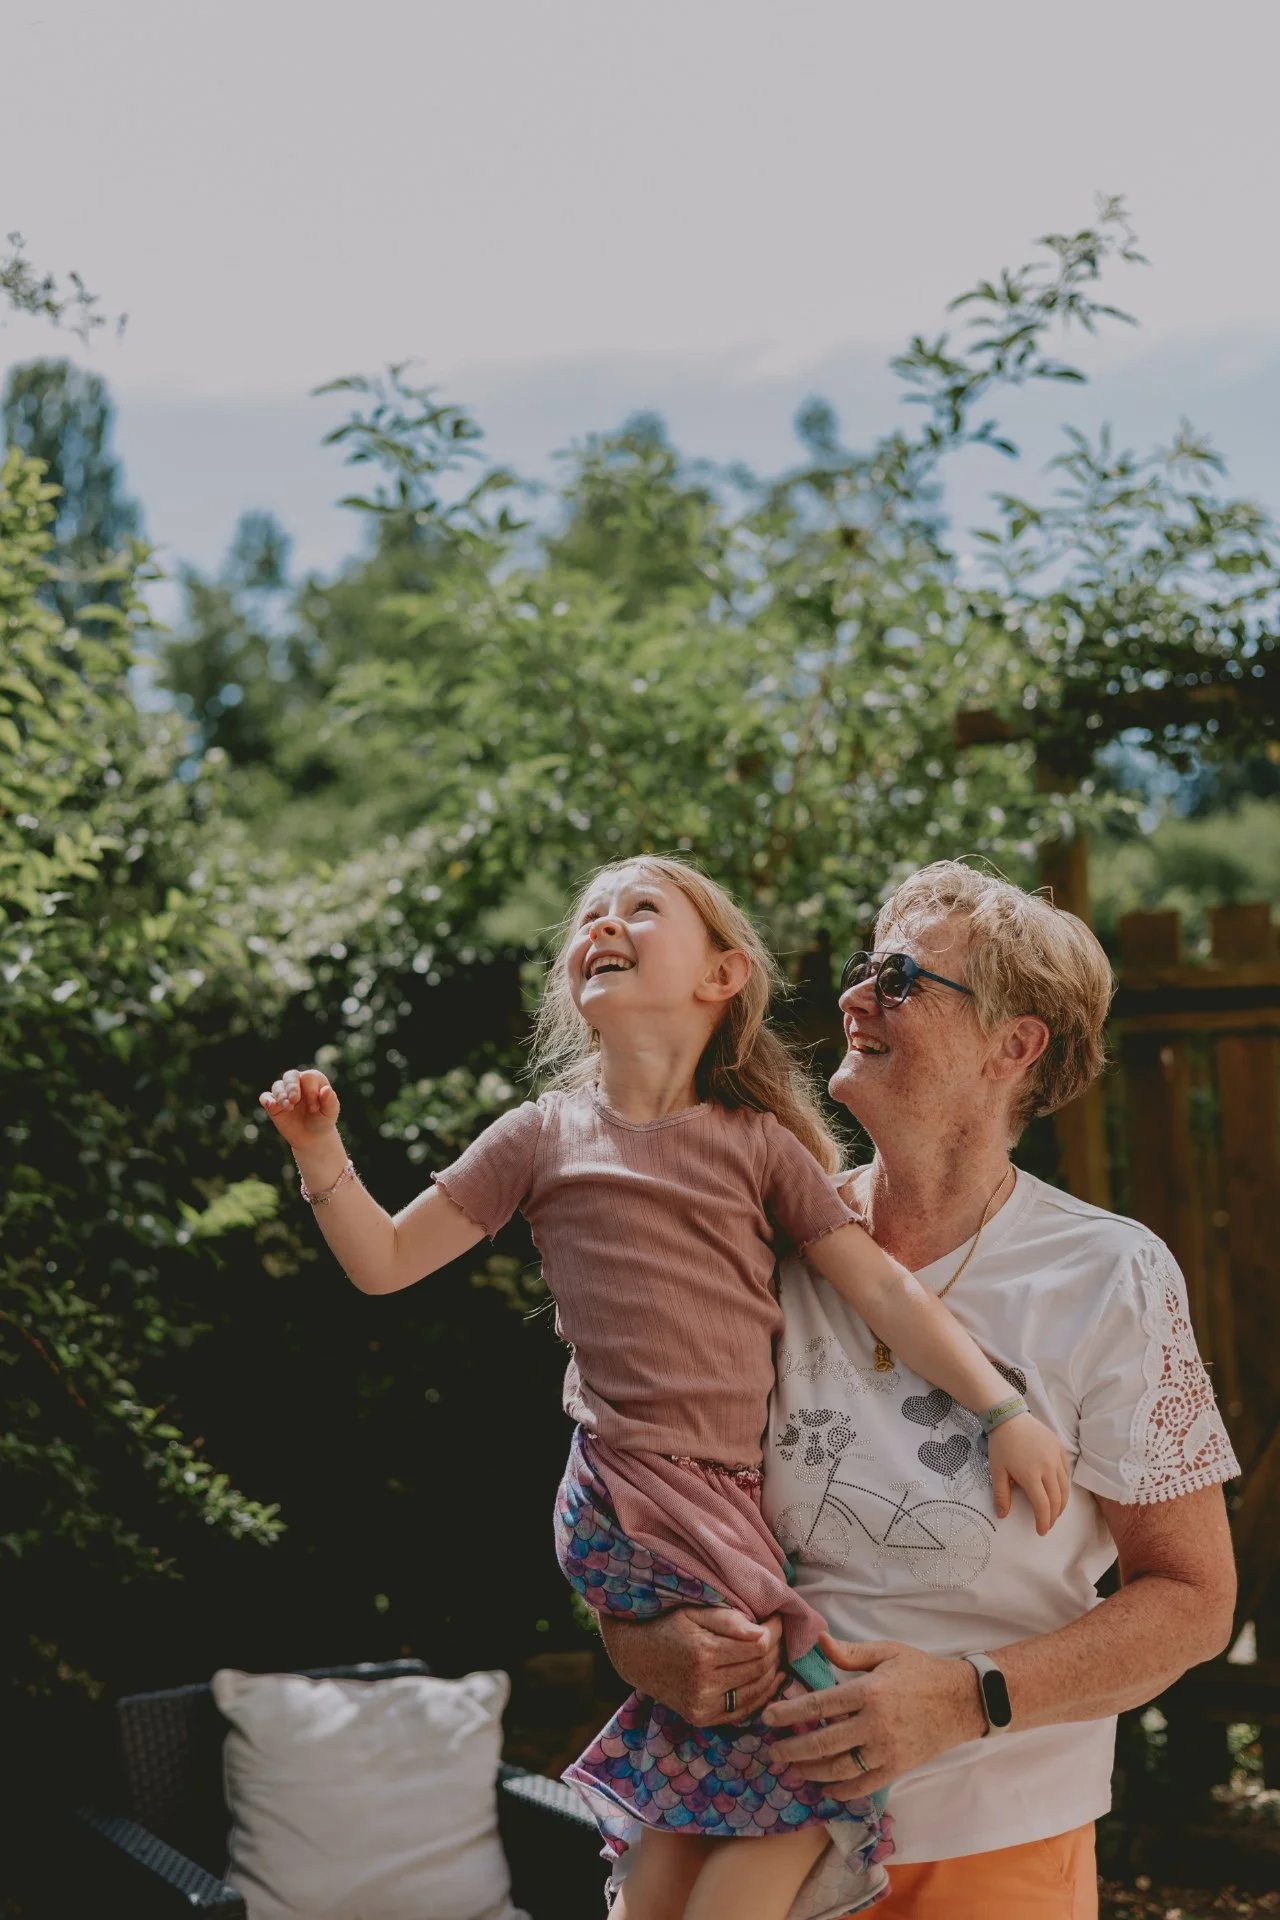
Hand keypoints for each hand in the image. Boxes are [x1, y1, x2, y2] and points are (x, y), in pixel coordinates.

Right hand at [259, 1067, 340, 1149]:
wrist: (312, 1137)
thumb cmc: (323, 1121)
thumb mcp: (330, 1113)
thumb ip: (330, 1101)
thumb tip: (326, 1089)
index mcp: (313, 1080)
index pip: (308, 1077)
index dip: (311, 1091)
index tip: (314, 1108)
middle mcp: (297, 1082)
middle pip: (290, 1076)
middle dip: (291, 1086)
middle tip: (295, 1099)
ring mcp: (284, 1093)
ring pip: (277, 1086)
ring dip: (281, 1095)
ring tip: (288, 1107)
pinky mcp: (273, 1104)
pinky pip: (265, 1097)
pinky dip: (266, 1100)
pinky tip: (271, 1106)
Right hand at [598, 1607, 783, 1725]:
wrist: (636, 1656)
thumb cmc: (667, 1626)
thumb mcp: (692, 1612)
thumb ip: (727, 1619)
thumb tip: (761, 1629)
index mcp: (702, 1653)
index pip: (758, 1644)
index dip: (775, 1630)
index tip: (778, 1618)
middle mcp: (703, 1684)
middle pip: (760, 1668)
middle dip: (777, 1649)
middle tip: (781, 1635)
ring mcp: (703, 1706)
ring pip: (757, 1691)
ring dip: (774, 1672)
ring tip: (779, 1655)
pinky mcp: (703, 1719)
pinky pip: (744, 1711)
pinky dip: (763, 1696)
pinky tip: (771, 1680)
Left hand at [761, 1635, 985, 1799]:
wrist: (963, 1700)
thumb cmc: (922, 1671)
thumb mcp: (887, 1652)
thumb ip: (850, 1652)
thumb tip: (818, 1641)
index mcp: (868, 1691)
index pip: (819, 1705)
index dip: (789, 1714)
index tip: (768, 1719)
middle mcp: (874, 1724)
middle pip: (823, 1743)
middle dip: (792, 1749)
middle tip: (771, 1752)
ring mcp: (886, 1751)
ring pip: (839, 1768)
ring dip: (811, 1771)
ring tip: (792, 1768)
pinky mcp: (897, 1768)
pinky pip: (863, 1785)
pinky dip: (841, 1790)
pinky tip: (825, 1788)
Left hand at [988, 1410, 1070, 1533]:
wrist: (1009, 1417)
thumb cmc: (1001, 1444)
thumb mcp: (996, 1470)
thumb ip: (1001, 1494)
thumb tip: (1003, 1516)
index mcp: (1031, 1474)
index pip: (1043, 1505)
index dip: (1044, 1521)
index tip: (1041, 1530)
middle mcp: (1048, 1467)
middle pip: (1057, 1499)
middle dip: (1053, 1515)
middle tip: (1048, 1523)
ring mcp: (1056, 1457)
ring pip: (1065, 1487)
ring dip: (1062, 1503)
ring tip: (1054, 1511)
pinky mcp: (1060, 1448)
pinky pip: (1066, 1472)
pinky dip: (1064, 1485)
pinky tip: (1058, 1490)